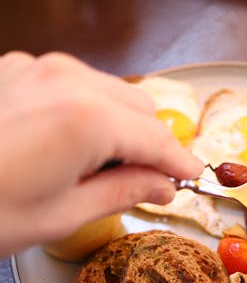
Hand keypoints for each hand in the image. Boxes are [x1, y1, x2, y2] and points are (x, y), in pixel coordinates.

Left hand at [0, 52, 202, 254]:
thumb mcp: (62, 215)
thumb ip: (124, 192)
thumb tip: (162, 185)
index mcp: (86, 118)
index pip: (158, 139)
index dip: (181, 163)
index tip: (193, 180)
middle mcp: (68, 79)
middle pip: (141, 108)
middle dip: (152, 144)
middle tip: (146, 185)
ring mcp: (38, 68)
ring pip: (111, 92)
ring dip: (121, 127)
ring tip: (103, 170)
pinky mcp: (17, 69)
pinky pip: (75, 85)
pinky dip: (88, 112)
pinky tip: (70, 148)